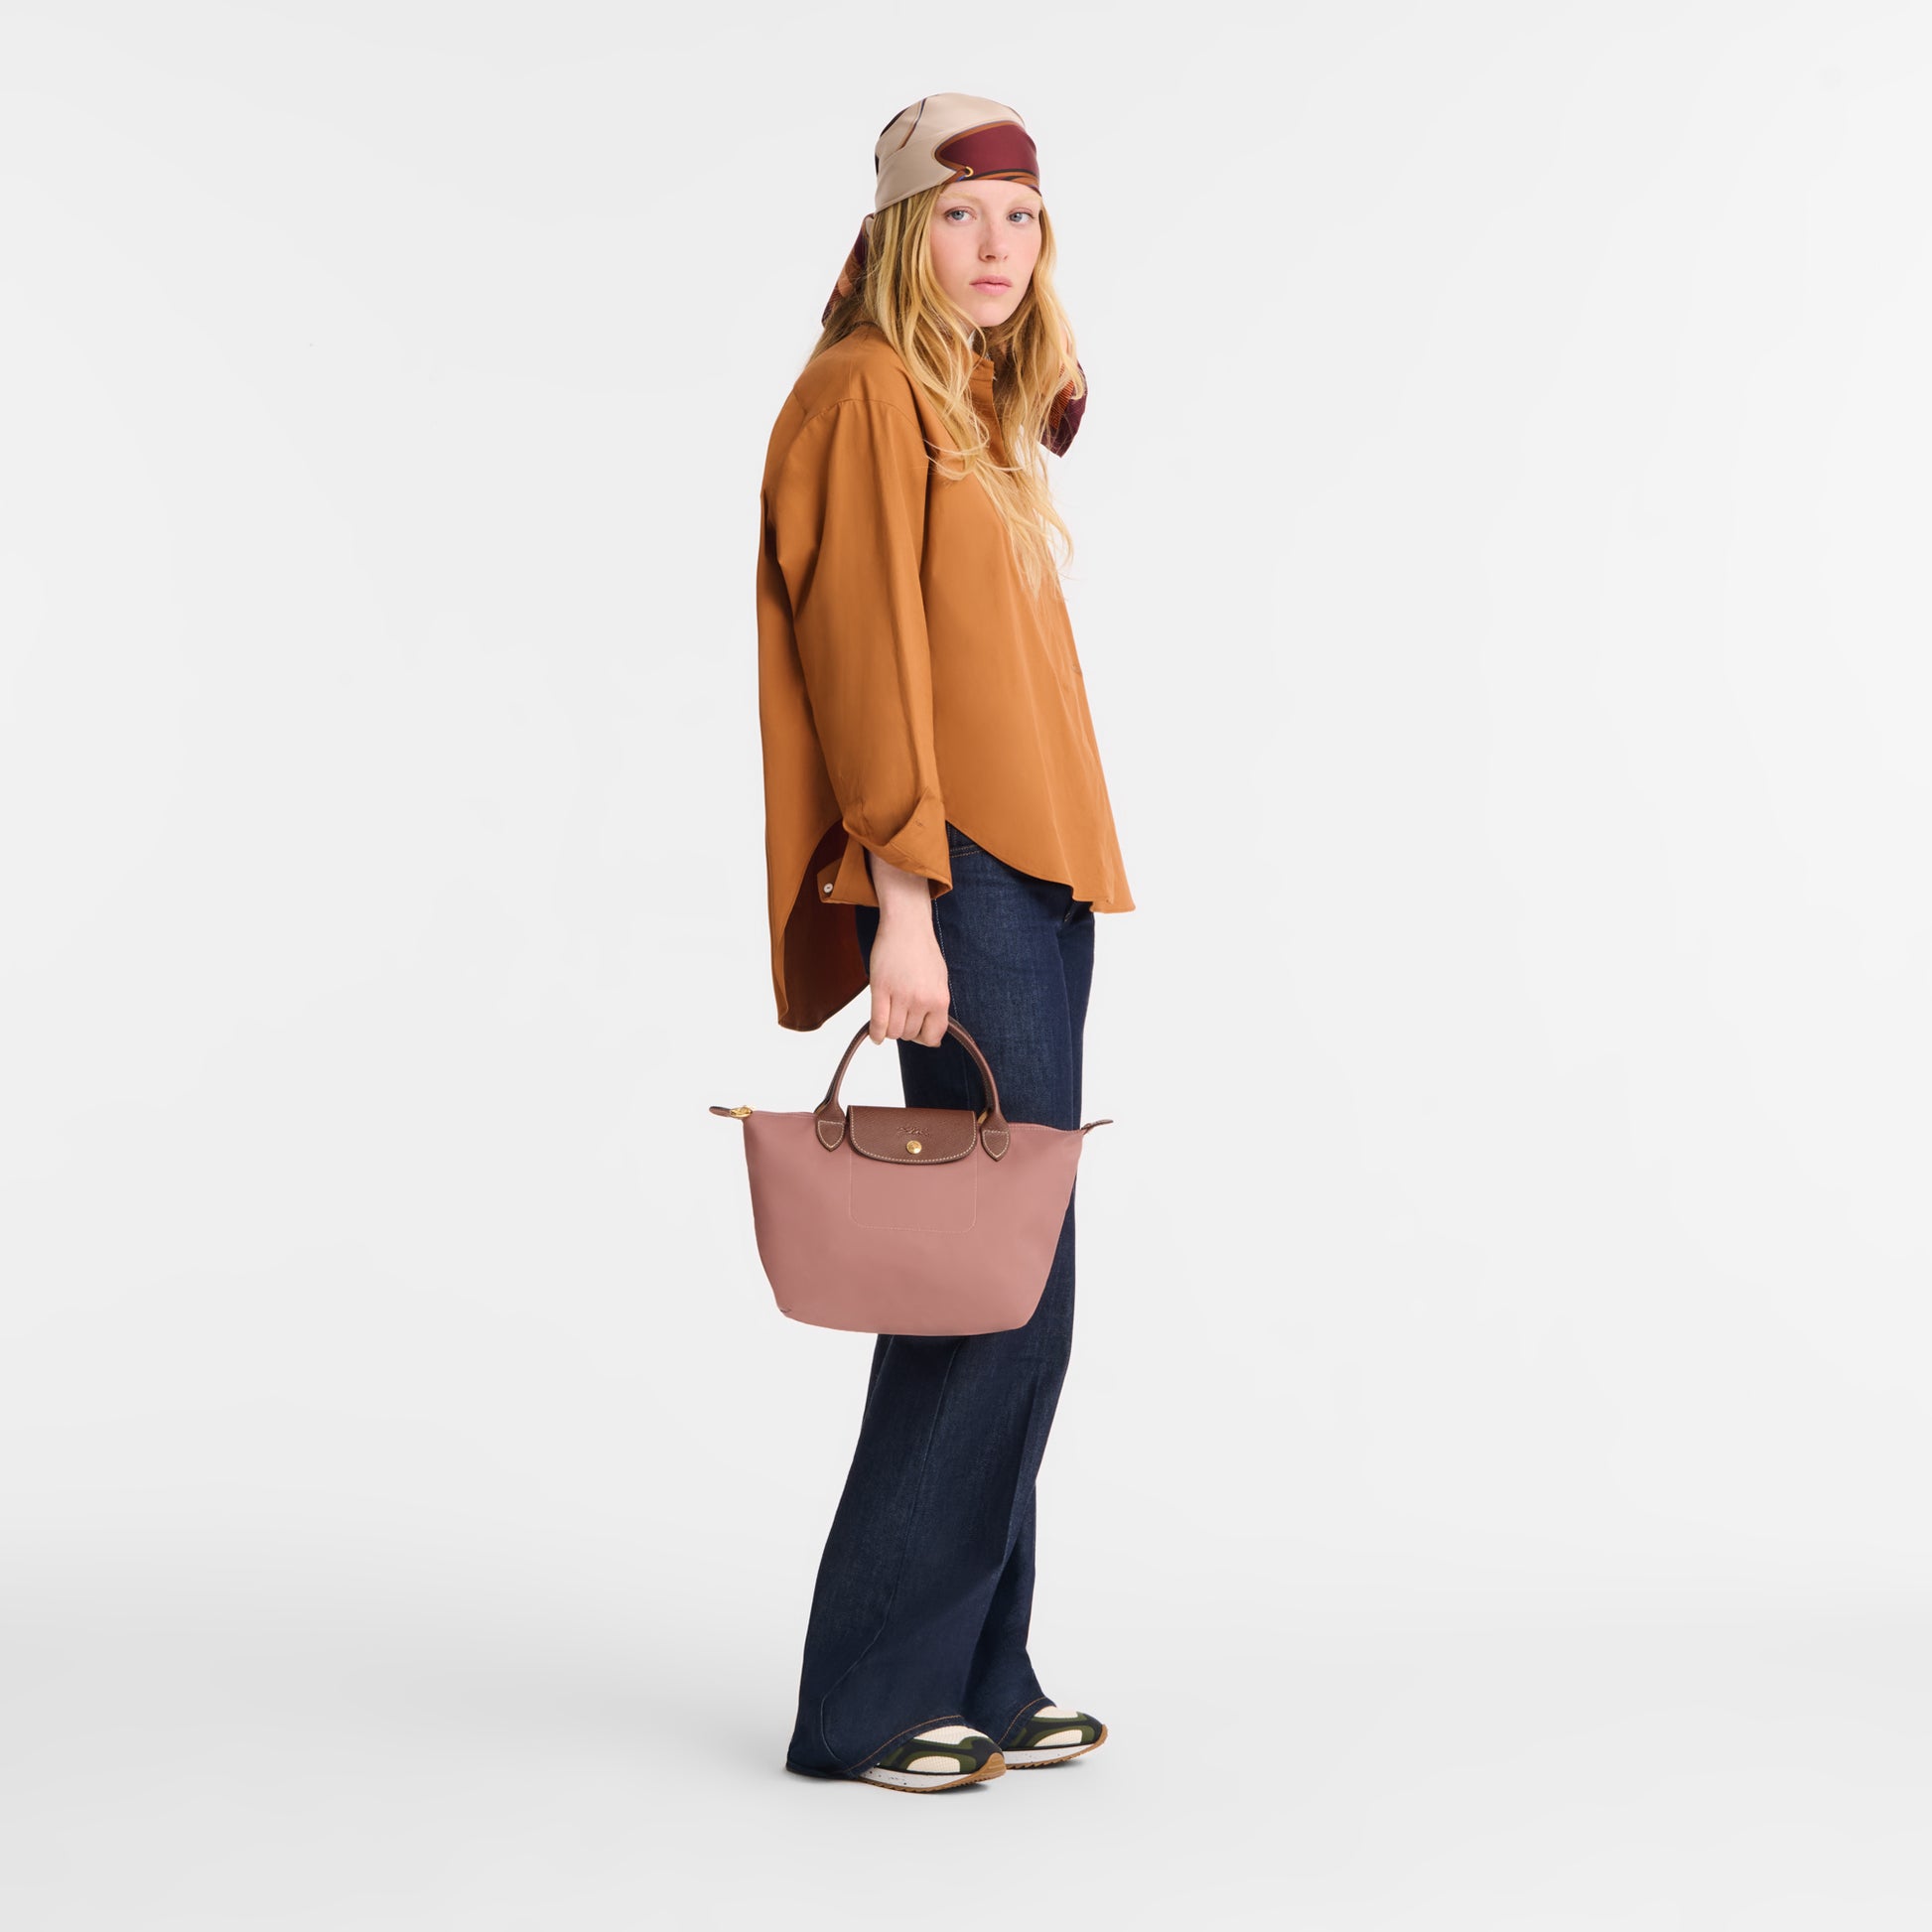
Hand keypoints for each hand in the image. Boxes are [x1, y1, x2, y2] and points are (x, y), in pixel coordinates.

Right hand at [866, 852, 949, 1046]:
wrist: (907, 926)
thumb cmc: (923, 951)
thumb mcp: (940, 980)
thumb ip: (936, 1007)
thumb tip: (933, 1038)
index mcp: (940, 999)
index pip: (934, 1036)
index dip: (924, 1038)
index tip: (918, 1032)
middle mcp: (922, 1000)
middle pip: (910, 1034)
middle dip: (905, 1030)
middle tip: (901, 1016)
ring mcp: (901, 995)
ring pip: (894, 1032)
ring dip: (890, 1030)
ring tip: (889, 1017)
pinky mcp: (881, 988)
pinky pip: (877, 1023)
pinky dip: (875, 1034)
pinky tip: (875, 1035)